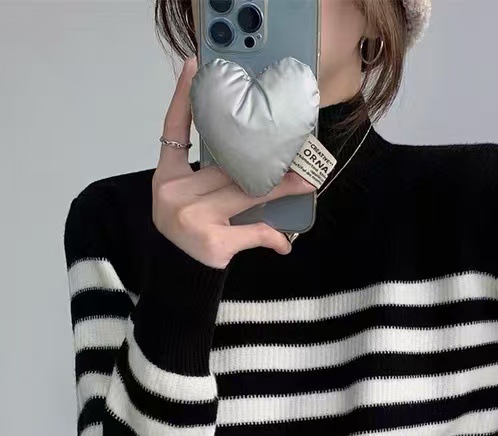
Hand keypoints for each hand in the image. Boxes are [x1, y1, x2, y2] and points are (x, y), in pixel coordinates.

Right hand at [153, 56, 314, 267]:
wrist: (176, 281)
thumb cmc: (186, 238)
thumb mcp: (187, 203)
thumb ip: (210, 181)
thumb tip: (256, 168)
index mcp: (166, 179)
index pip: (173, 130)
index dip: (183, 98)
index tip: (196, 68)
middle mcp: (174, 193)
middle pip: (227, 167)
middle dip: (263, 161)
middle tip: (296, 149)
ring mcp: (191, 216)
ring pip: (246, 194)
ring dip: (280, 190)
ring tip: (306, 183)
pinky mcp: (211, 240)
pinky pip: (252, 231)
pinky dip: (271, 237)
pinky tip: (284, 243)